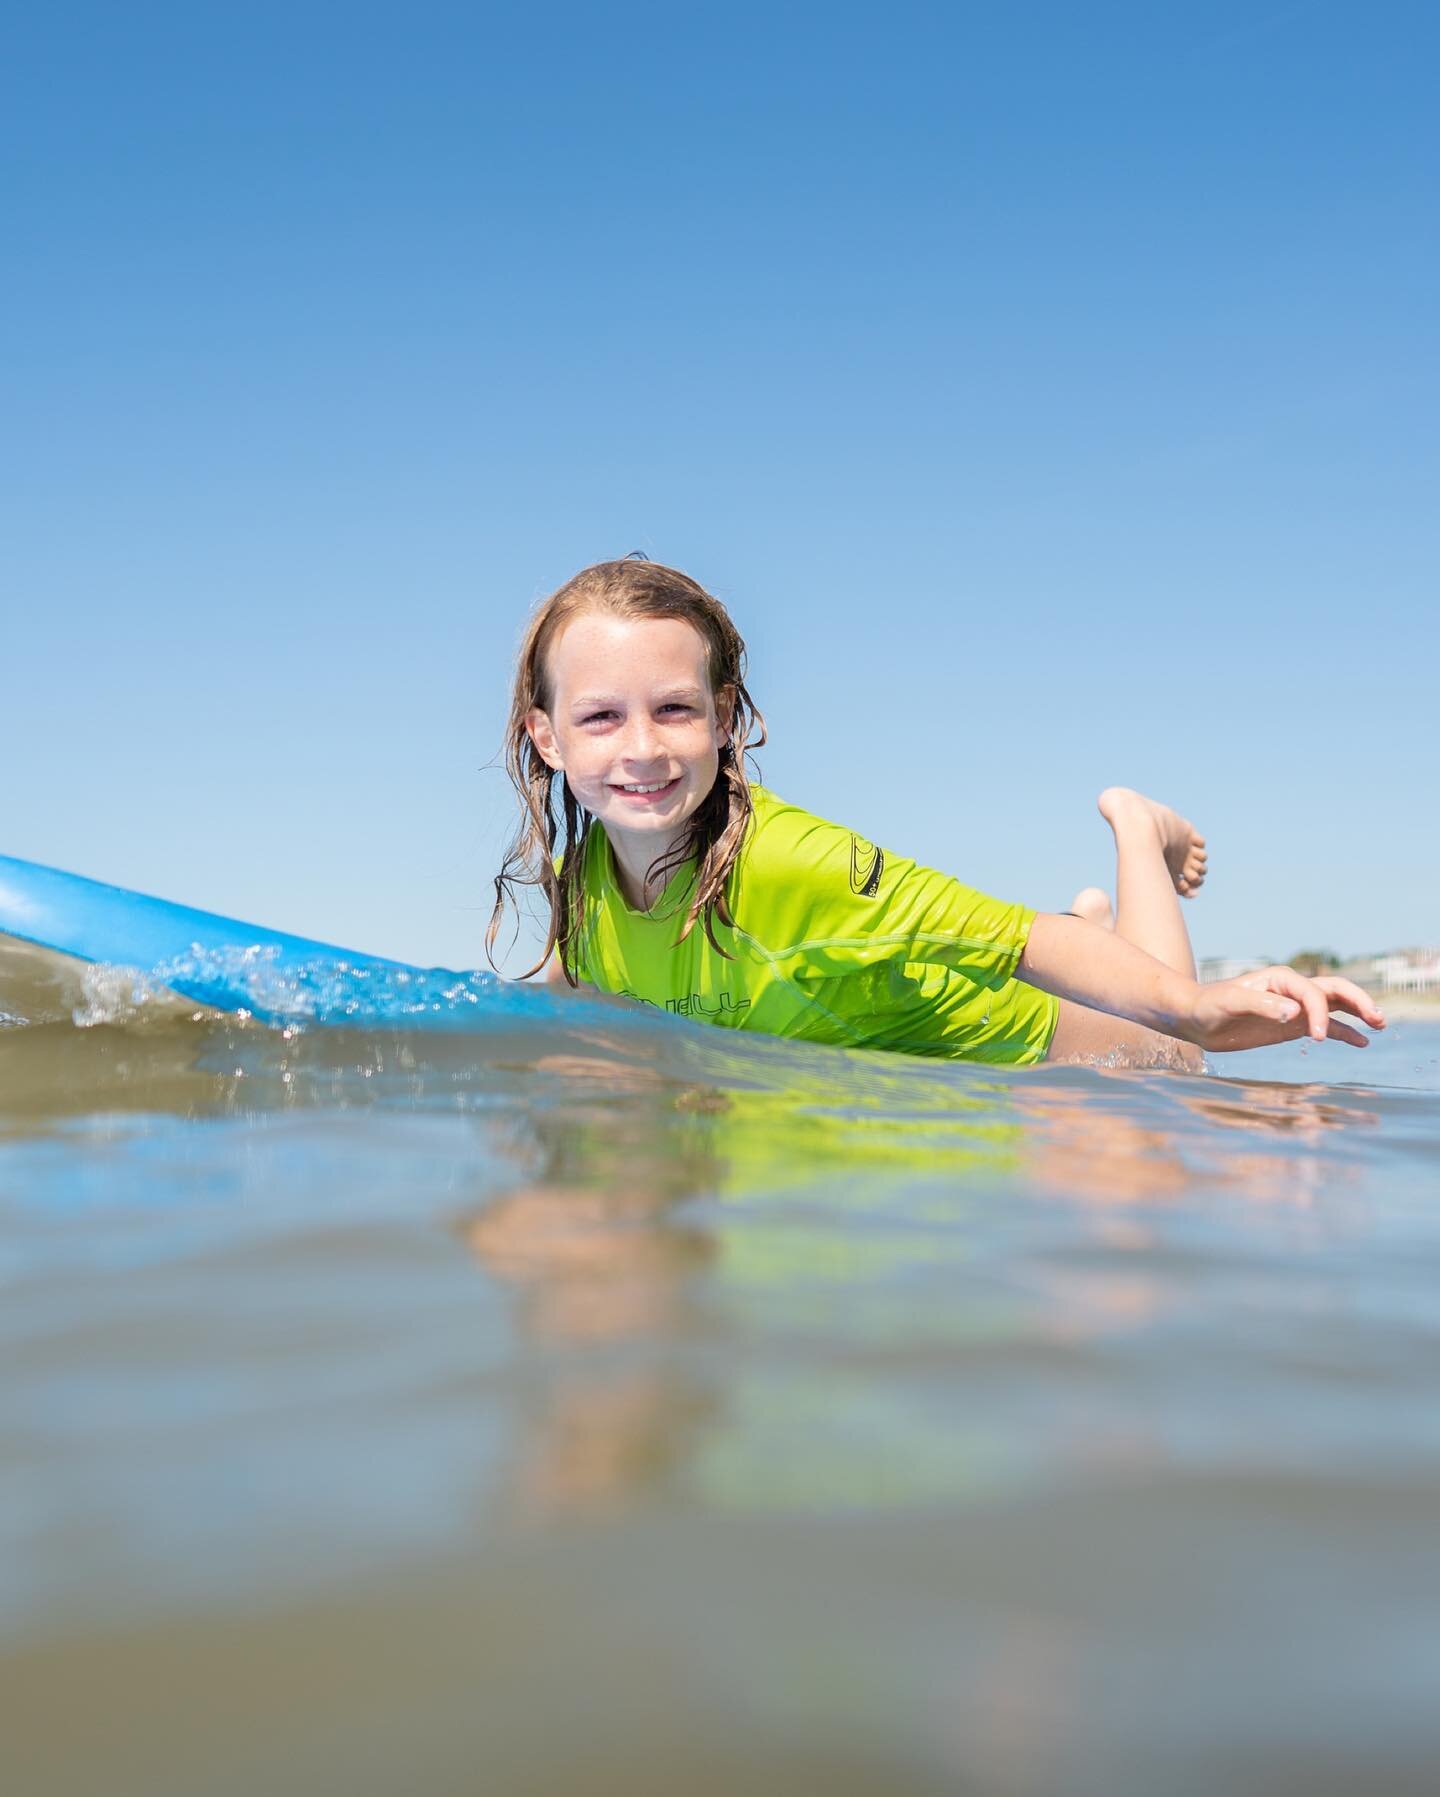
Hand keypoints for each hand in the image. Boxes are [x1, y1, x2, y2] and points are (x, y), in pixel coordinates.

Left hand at [1186, 967, 1385, 1052]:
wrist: (1195, 1017)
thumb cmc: (1209, 1005)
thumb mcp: (1230, 1003)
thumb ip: (1261, 1005)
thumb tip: (1294, 1012)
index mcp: (1280, 979)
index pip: (1313, 993)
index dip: (1320, 1013)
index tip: (1316, 1037)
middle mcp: (1292, 990)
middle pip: (1335, 990)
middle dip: (1358, 1001)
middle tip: (1377, 1019)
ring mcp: (1294, 1007)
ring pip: (1335, 1006)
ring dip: (1358, 1012)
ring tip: (1379, 1024)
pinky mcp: (1291, 1025)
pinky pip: (1325, 1026)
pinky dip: (1344, 1032)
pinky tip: (1362, 1042)